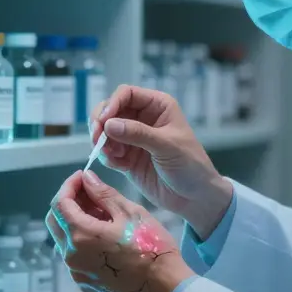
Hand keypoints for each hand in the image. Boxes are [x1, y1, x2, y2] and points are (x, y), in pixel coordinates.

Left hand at [45, 170, 193, 291]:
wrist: (165, 290)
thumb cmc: (152, 248)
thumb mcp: (131, 213)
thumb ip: (104, 194)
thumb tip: (87, 178)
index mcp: (80, 235)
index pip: (60, 203)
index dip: (69, 185)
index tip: (82, 176)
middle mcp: (71, 255)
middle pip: (55, 220)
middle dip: (68, 201)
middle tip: (89, 192)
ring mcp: (76, 272)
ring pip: (63, 238)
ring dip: (73, 221)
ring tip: (99, 212)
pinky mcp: (84, 282)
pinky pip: (73, 255)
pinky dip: (80, 239)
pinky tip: (101, 235)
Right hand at [90, 85, 232, 237]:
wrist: (194, 197)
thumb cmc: (190, 166)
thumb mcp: (167, 146)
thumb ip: (138, 134)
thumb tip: (108, 124)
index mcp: (157, 106)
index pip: (127, 94)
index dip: (112, 104)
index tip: (103, 121)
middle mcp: (143, 118)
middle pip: (110, 110)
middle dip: (101, 123)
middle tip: (98, 138)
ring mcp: (133, 138)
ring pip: (105, 130)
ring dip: (103, 142)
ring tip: (112, 155)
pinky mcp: (126, 157)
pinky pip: (108, 151)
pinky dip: (108, 157)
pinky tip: (119, 166)